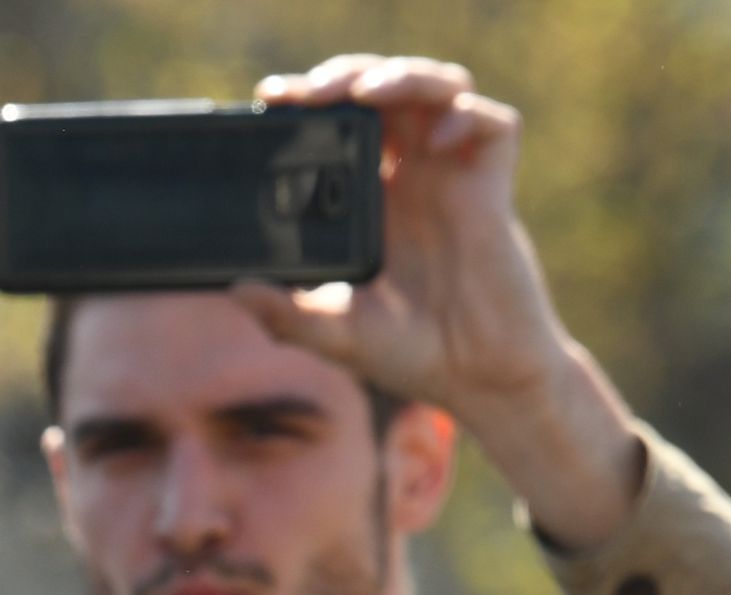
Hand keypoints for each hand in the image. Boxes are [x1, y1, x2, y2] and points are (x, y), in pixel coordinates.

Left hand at [236, 55, 643, 547]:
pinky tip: (437, 139)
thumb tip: (235, 288)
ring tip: (365, 92)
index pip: (343, 122)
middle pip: (386, 91)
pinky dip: (467, 116)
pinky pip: (495, 126)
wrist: (477, 382)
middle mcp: (414, 175)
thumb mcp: (334, 333)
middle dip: (348, 75)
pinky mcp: (495, 189)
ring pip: (439, 89)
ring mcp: (456, 177)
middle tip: (312, 93)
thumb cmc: (412, 354)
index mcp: (373, 196)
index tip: (274, 100)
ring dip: (403, 75)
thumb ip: (285, 314)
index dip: (314, 101)